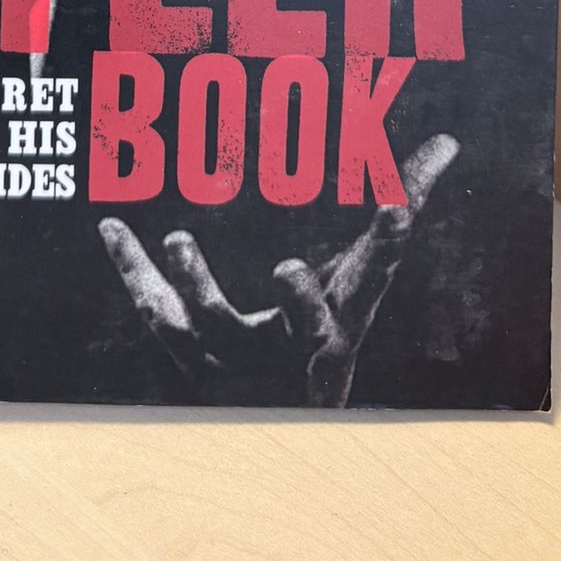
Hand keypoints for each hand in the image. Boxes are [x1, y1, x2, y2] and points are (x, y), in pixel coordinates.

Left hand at [98, 133, 457, 406]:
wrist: (273, 417)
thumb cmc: (324, 330)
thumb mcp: (364, 275)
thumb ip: (402, 202)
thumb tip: (450, 144)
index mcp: (347, 315)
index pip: (377, 276)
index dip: (388, 244)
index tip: (396, 207)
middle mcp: (295, 347)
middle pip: (306, 330)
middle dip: (302, 303)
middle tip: (291, 269)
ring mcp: (242, 363)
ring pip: (217, 329)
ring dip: (198, 287)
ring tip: (178, 238)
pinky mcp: (189, 362)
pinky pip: (158, 314)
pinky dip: (133, 271)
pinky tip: (110, 228)